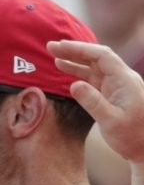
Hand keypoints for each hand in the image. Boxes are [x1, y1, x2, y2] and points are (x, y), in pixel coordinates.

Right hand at [49, 39, 143, 163]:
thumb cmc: (133, 137)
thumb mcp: (112, 122)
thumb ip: (93, 102)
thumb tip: (74, 85)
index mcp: (124, 80)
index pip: (101, 56)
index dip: (79, 49)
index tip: (58, 47)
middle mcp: (122, 79)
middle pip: (96, 58)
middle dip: (74, 51)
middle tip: (51, 47)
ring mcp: (117, 87)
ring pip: (94, 68)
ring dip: (75, 61)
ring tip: (55, 58)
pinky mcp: (113, 95)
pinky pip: (94, 79)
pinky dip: (79, 73)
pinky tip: (67, 73)